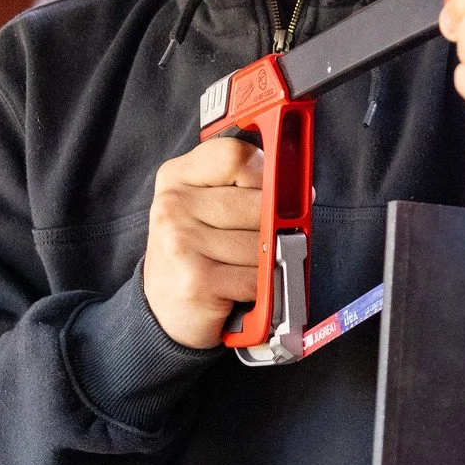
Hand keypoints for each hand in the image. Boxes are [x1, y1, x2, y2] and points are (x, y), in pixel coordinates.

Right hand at [142, 137, 264, 348]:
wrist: (163, 308)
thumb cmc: (197, 253)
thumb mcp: (207, 206)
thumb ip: (245, 187)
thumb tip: (300, 189)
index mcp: (177, 176)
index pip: (237, 155)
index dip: (266, 175)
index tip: (271, 192)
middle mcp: (173, 205)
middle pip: (258, 203)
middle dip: (273, 227)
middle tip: (262, 242)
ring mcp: (181, 242)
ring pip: (262, 243)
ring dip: (267, 261)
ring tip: (245, 267)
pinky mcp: (196, 280)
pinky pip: (257, 277)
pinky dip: (261, 286)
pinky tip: (241, 288)